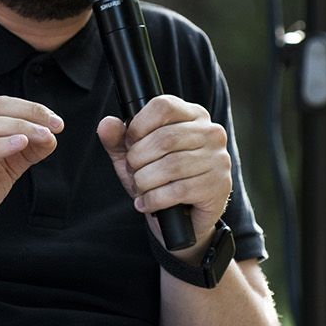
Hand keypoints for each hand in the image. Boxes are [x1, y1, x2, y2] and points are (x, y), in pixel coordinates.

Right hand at [0, 96, 62, 276]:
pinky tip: (21, 144)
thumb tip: (50, 138)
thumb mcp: (0, 172)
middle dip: (29, 112)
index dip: (28, 107)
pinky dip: (0, 145)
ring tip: (46, 136)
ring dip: (21, 127)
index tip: (54, 119)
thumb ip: (21, 153)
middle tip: (56, 124)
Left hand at [97, 96, 231, 259]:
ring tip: (140, 187)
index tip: (130, 144)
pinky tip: (147, 203)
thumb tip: (107, 124)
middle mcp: (211, 133)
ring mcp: (219, 159)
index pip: (163, 106)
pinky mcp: (219, 186)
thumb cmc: (160, 180)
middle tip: (133, 171)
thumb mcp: (134, 156)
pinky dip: (154, 199)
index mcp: (193, 115)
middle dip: (138, 158)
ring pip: (171, 166)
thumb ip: (118, 139)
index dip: (138, 126)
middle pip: (165, 138)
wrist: (183, 219)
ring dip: (145, 181)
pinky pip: (178, 190)